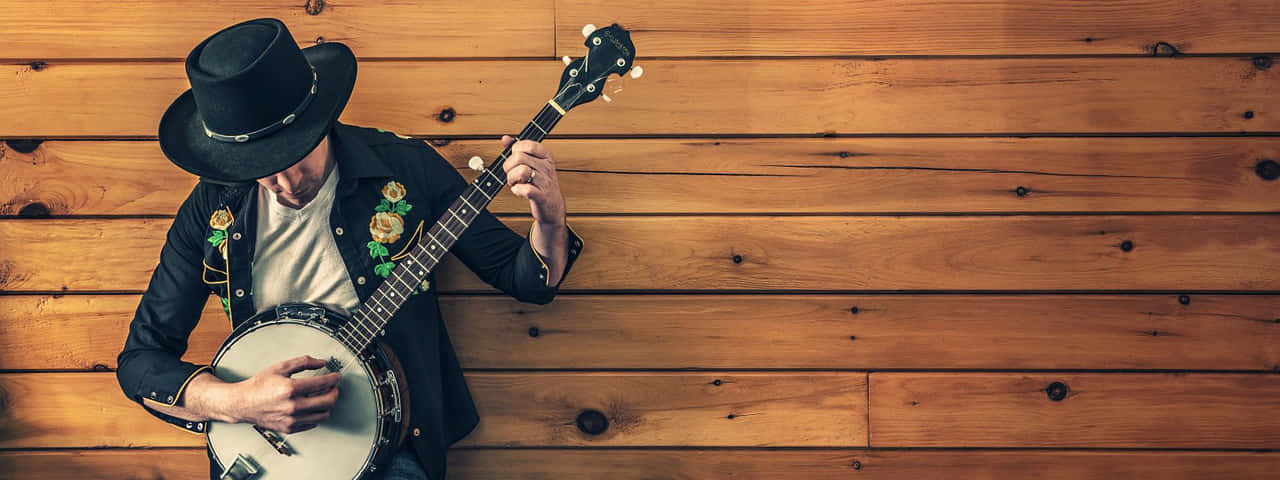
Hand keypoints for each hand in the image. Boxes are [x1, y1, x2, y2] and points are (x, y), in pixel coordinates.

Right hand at [225, 355, 340, 433]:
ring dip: (328, 405)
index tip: (336, 376)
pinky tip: (313, 406)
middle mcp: (292, 406)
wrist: (243, 403)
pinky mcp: (290, 428)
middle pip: (327, 402)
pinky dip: (317, 414)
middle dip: (335, 392)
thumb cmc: (259, 386)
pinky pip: (313, 423)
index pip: (322, 384)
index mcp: (290, 389)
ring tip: (324, 397)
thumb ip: (303, 362)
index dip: (333, 378)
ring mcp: (291, 419)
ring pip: (323, 415)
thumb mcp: (280, 367)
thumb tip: (322, 362)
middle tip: (334, 387)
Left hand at [500, 135, 566, 226]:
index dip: (515, 151)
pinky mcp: (541, 196)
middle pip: (519, 157)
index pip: (526, 145)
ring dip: (511, 178)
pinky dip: (517, 190)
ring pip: (521, 171)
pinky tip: (519, 190)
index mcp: (546, 156)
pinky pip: (525, 189)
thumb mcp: (533, 162)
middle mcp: (547, 167)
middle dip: (509, 166)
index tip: (516, 160)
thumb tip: (505, 138)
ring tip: (515, 182)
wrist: (552, 205)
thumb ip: (519, 149)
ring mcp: (545, 182)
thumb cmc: (541, 182)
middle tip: (512, 173)